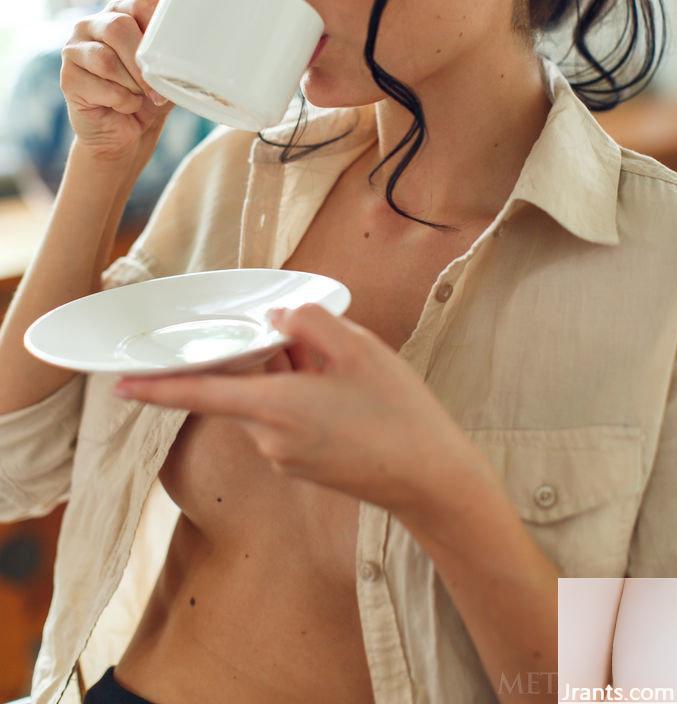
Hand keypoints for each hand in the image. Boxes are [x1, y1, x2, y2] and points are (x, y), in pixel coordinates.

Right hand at [60, 0, 173, 162]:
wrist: (128, 134)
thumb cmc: (150, 98)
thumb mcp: (168, 72)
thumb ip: (173, 53)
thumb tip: (188, 47)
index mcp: (123, 13)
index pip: (143, 3)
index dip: (160, 30)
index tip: (171, 56)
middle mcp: (94, 24)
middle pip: (118, 27)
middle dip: (142, 63)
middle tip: (157, 90)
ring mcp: (75, 48)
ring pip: (106, 59)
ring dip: (132, 85)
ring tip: (140, 97)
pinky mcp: (67, 77)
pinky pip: (99, 85)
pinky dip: (122, 101)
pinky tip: (124, 106)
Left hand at [113, 303, 462, 513]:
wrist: (430, 480)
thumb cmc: (398, 413)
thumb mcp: (359, 348)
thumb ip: (309, 324)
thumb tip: (278, 321)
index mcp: (276, 407)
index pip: (200, 393)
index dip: (157, 387)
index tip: (121, 382)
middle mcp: (269, 438)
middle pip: (244, 387)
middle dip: (265, 359)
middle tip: (310, 342)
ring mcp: (285, 457)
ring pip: (268, 401)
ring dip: (289, 377)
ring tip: (340, 368)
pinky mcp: (302, 467)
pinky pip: (285, 420)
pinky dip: (301, 398)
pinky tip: (343, 392)